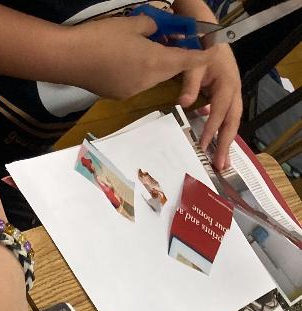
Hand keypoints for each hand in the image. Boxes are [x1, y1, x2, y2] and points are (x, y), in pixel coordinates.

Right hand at [66, 15, 206, 99]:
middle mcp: (147, 81)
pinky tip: (127, 61)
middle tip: (175, 40)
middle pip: (170, 70)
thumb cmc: (101, 37)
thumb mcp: (132, 23)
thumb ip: (152, 27)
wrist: (69, 59)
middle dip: (175, 56)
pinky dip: (140, 72)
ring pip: (154, 77)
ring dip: (156, 64)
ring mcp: (132, 91)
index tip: (212, 51)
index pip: (187, 60)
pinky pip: (138, 82)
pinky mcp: (119, 95)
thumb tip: (158, 31)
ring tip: (147, 48)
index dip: (201, 56)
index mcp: (154, 61)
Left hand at [177, 44, 241, 169]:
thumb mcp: (194, 64)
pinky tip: (216, 147)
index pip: (220, 111)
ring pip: (232, 122)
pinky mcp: (227, 98)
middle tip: (221, 166)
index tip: (203, 146)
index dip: (212, 129)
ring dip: (227, 143)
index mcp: (227, 84)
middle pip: (232, 121)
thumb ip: (189, 84)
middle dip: (226, 144)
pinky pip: (226, 119)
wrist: (210, 38)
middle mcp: (234, 92)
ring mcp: (232, 95)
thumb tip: (183, 104)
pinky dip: (222, 134)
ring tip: (222, 163)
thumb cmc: (202, 50)